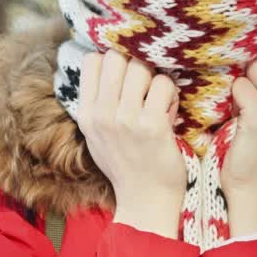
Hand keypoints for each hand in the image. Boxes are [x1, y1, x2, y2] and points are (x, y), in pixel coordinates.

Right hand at [76, 50, 185, 238]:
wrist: (144, 199)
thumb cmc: (125, 164)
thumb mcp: (97, 134)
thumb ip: (96, 102)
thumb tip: (103, 62)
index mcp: (86, 114)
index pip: (91, 60)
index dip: (111, 60)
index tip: (124, 74)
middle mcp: (101, 114)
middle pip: (116, 57)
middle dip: (135, 64)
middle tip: (144, 86)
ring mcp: (126, 119)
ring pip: (141, 67)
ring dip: (155, 78)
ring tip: (158, 99)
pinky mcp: (151, 125)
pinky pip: (163, 84)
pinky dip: (170, 93)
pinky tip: (169, 111)